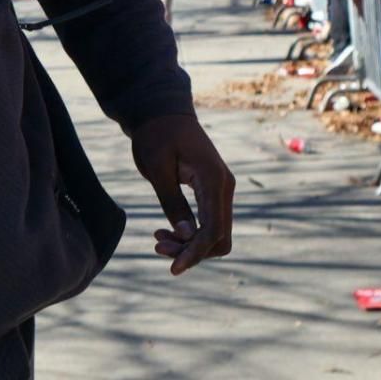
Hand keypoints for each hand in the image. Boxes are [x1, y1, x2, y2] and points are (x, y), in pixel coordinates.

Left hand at [130, 113, 234, 274]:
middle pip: (219, 237)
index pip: (213, 230)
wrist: (162, 112)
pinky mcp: (213, 191)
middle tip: (157, 247)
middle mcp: (224, 186)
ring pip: (215, 232)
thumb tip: (187, 236)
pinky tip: (167, 232)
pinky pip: (209, 221)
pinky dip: (191, 232)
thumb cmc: (156, 135)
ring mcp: (221, 189)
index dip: (195, 253)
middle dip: (191, 250)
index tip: (173, 268)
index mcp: (213, 179)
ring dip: (189, 244)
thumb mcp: (157, 169)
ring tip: (158, 240)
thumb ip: (173, 202)